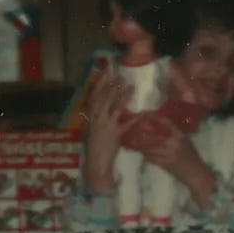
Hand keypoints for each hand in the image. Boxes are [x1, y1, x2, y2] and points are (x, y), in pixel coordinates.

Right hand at [80, 68, 131, 193]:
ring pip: (115, 107)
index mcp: (90, 115)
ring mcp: (106, 125)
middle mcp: (97, 117)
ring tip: (131, 86)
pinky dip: (136, 119)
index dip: (101, 81)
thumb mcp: (88, 128)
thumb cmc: (92, 146)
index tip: (108, 70)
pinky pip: (128, 125)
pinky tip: (144, 113)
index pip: (95, 94)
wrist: (96, 162)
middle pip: (105, 97)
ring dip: (123, 96)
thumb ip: (93, 115)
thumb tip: (97, 103)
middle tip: (121, 74)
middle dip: (112, 84)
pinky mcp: (116, 134)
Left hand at [132, 115, 216, 206]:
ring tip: (132, 139)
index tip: (145, 113)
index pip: (165, 122)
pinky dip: (145, 154)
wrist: (196, 174)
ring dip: (140, 143)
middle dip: (142, 130)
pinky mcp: (164, 164)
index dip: (153, 117)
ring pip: (149, 146)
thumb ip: (174, 133)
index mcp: (180, 135)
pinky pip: (150, 157)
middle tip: (133, 126)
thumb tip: (160, 125)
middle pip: (153, 133)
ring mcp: (168, 154)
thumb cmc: (192, 157)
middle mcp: (173, 143)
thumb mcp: (186, 141)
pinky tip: (140, 151)